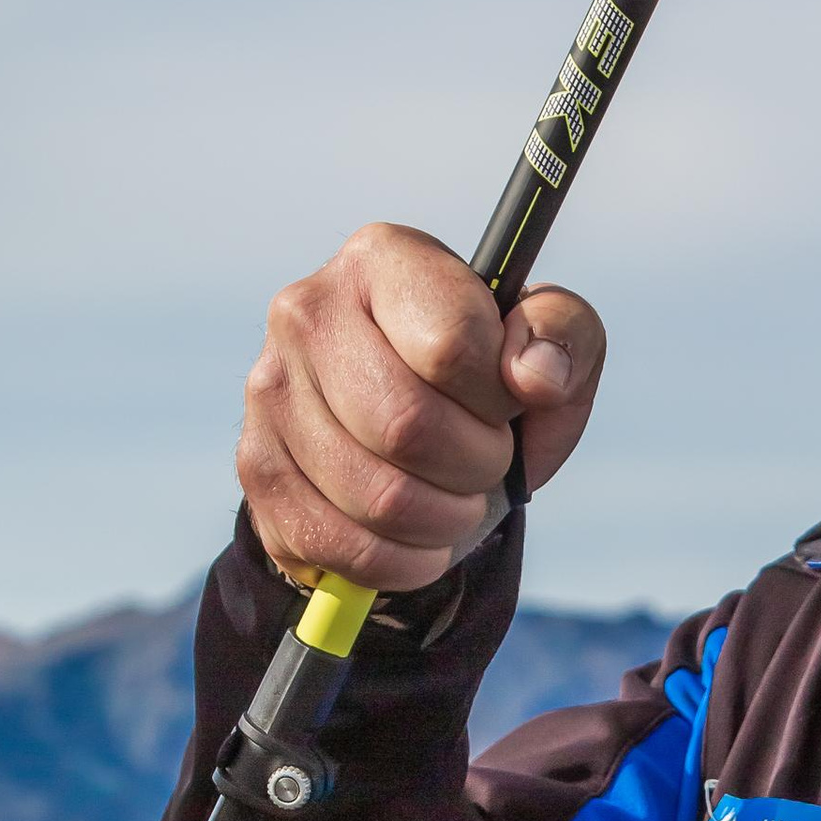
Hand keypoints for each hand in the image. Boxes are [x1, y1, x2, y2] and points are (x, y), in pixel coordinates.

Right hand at [239, 222, 606, 592]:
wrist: (409, 436)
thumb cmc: (488, 383)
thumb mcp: (549, 346)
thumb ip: (563, 335)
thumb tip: (535, 375)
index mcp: (383, 258)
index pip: (452, 345)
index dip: (498, 398)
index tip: (504, 401)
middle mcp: (308, 311)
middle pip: (407, 427)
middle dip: (474, 467)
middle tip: (485, 462)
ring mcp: (270, 391)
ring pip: (377, 497)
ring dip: (443, 520)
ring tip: (456, 500)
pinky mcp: (256, 466)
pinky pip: (340, 545)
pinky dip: (401, 561)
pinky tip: (420, 539)